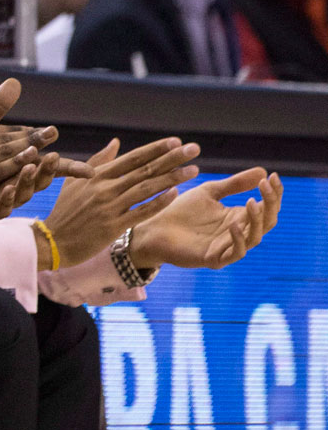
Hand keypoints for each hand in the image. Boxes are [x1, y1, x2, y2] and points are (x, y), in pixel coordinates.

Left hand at [0, 151, 95, 221]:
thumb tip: (13, 81)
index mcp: (23, 164)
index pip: (50, 163)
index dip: (68, 163)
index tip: (76, 154)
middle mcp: (20, 181)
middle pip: (42, 177)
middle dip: (49, 168)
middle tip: (53, 156)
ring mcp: (7, 197)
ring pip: (25, 192)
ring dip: (28, 179)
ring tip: (30, 166)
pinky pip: (2, 207)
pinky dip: (5, 198)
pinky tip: (6, 189)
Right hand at [42, 137, 200, 269]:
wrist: (53, 240)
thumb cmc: (65, 210)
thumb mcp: (75, 181)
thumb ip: (97, 162)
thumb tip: (116, 142)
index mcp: (97, 175)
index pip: (133, 158)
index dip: (155, 149)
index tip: (176, 141)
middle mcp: (105, 188)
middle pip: (144, 170)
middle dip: (171, 158)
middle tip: (193, 148)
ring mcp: (110, 207)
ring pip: (146, 189)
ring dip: (171, 178)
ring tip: (193, 170)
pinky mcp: (113, 226)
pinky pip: (141, 212)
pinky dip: (158, 203)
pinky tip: (175, 194)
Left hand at [130, 170, 281, 269]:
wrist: (155, 228)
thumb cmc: (181, 211)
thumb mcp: (210, 192)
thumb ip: (234, 184)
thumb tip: (264, 170)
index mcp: (239, 217)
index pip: (267, 207)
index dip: (274, 193)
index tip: (274, 176)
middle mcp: (239, 233)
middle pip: (267, 221)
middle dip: (270, 203)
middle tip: (266, 185)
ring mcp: (228, 247)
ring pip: (255, 237)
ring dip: (257, 220)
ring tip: (252, 201)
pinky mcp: (215, 259)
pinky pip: (235, 253)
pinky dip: (238, 240)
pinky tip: (234, 224)